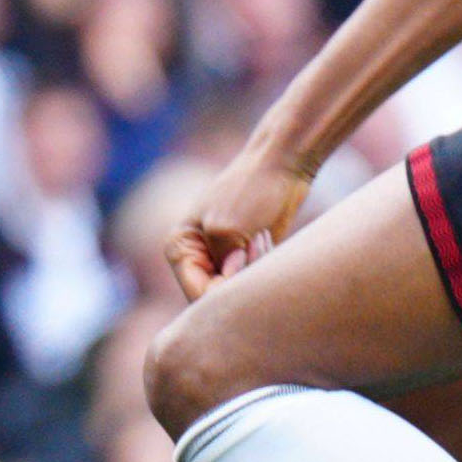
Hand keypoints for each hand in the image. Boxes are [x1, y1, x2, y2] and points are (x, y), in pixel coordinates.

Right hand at [167, 146, 317, 301]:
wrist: (282, 164)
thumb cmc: (251, 190)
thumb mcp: (227, 231)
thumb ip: (222, 270)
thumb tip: (228, 296)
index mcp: (180, 248)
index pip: (198, 296)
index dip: (225, 288)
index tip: (244, 257)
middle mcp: (196, 255)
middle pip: (217, 295)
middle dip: (242, 279)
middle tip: (256, 244)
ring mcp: (221, 255)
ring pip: (238, 288)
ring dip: (255, 270)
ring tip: (261, 236)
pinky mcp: (244, 254)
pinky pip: (252, 280)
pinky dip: (263, 266)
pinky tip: (266, 238)